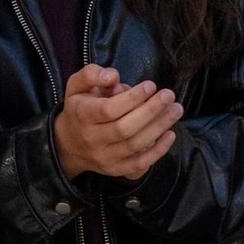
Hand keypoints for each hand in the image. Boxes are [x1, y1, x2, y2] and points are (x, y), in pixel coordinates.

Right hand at [53, 64, 182, 181]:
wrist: (68, 144)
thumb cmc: (78, 109)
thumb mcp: (76, 85)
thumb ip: (91, 74)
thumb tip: (113, 75)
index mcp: (81, 115)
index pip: (108, 110)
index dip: (132, 98)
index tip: (150, 86)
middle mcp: (91, 139)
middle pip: (124, 128)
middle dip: (151, 111)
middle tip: (169, 95)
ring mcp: (104, 157)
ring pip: (135, 146)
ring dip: (159, 127)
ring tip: (175, 110)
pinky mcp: (115, 170)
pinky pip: (139, 164)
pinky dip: (158, 151)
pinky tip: (170, 134)